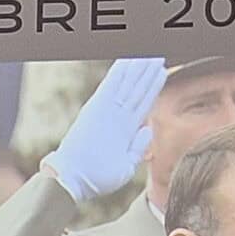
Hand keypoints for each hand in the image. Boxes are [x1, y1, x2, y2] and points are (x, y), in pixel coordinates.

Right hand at [43, 56, 165, 201]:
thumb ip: (137, 148)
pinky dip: (119, 73)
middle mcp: (116, 118)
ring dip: (138, 69)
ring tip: (150, 54)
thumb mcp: (126, 167)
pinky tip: (128, 60)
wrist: (73, 181)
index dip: (153, 88)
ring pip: (127, 85)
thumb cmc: (96, 179)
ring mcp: (107, 112)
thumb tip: (148, 129)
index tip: (161, 73)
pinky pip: (110, 86)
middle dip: (147, 73)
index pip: (143, 104)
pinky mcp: (96, 109)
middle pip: (136, 90)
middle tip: (158, 55)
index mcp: (124, 130)